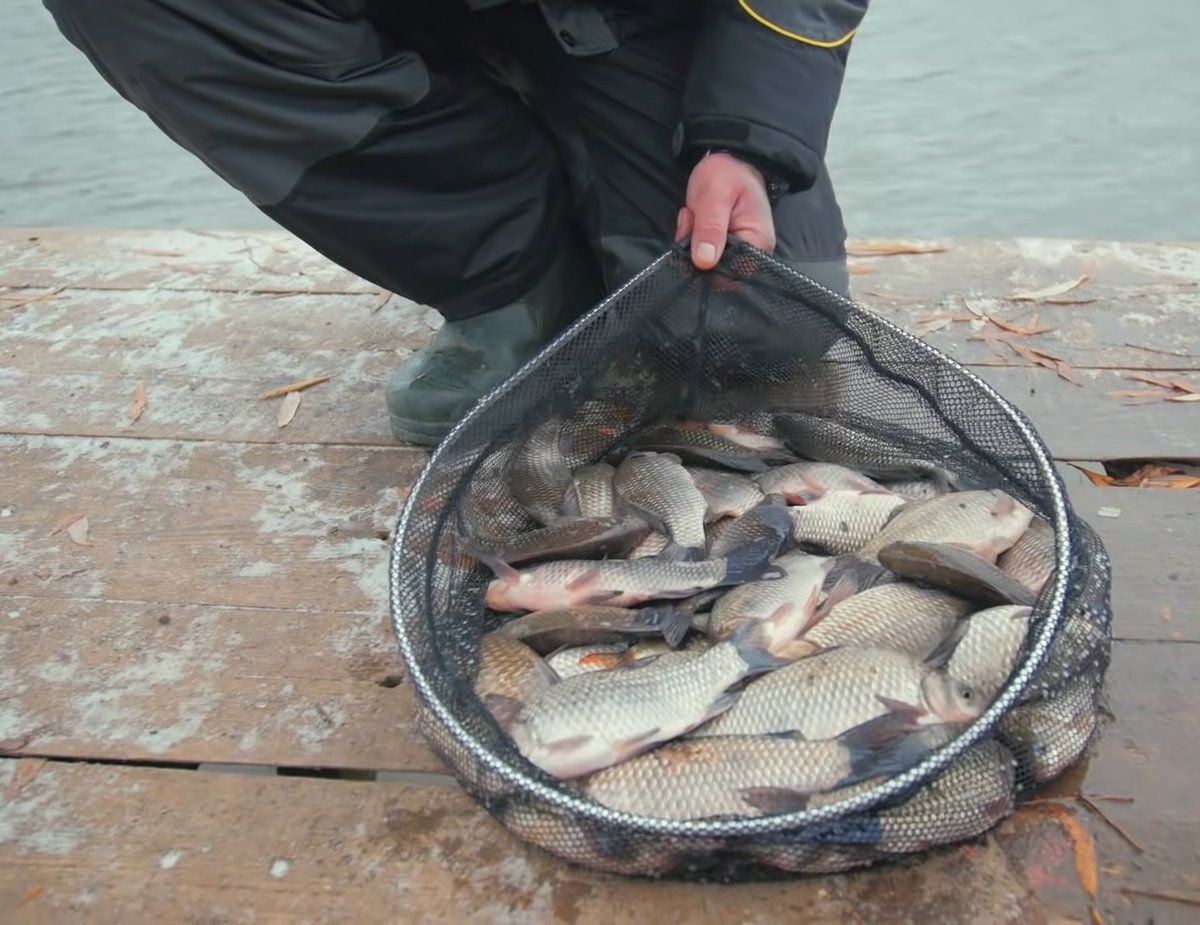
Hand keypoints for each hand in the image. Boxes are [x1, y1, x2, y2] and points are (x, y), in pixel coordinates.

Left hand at [675, 151, 776, 269]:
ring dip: (690, 239)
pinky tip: (695, 218)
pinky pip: (700, 253)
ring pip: (702, 262)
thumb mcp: (715, 197)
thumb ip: (710, 229)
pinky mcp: (723, 247)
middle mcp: (751, 253)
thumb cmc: (727, 174)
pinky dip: (691, 237)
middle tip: (694, 216)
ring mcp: (736, 251)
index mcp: (757, 243)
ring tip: (695, 213)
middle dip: (695, 246)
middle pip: (714, 270)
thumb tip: (704, 262)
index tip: (696, 234)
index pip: (730, 274)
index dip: (706, 262)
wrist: (728, 160)